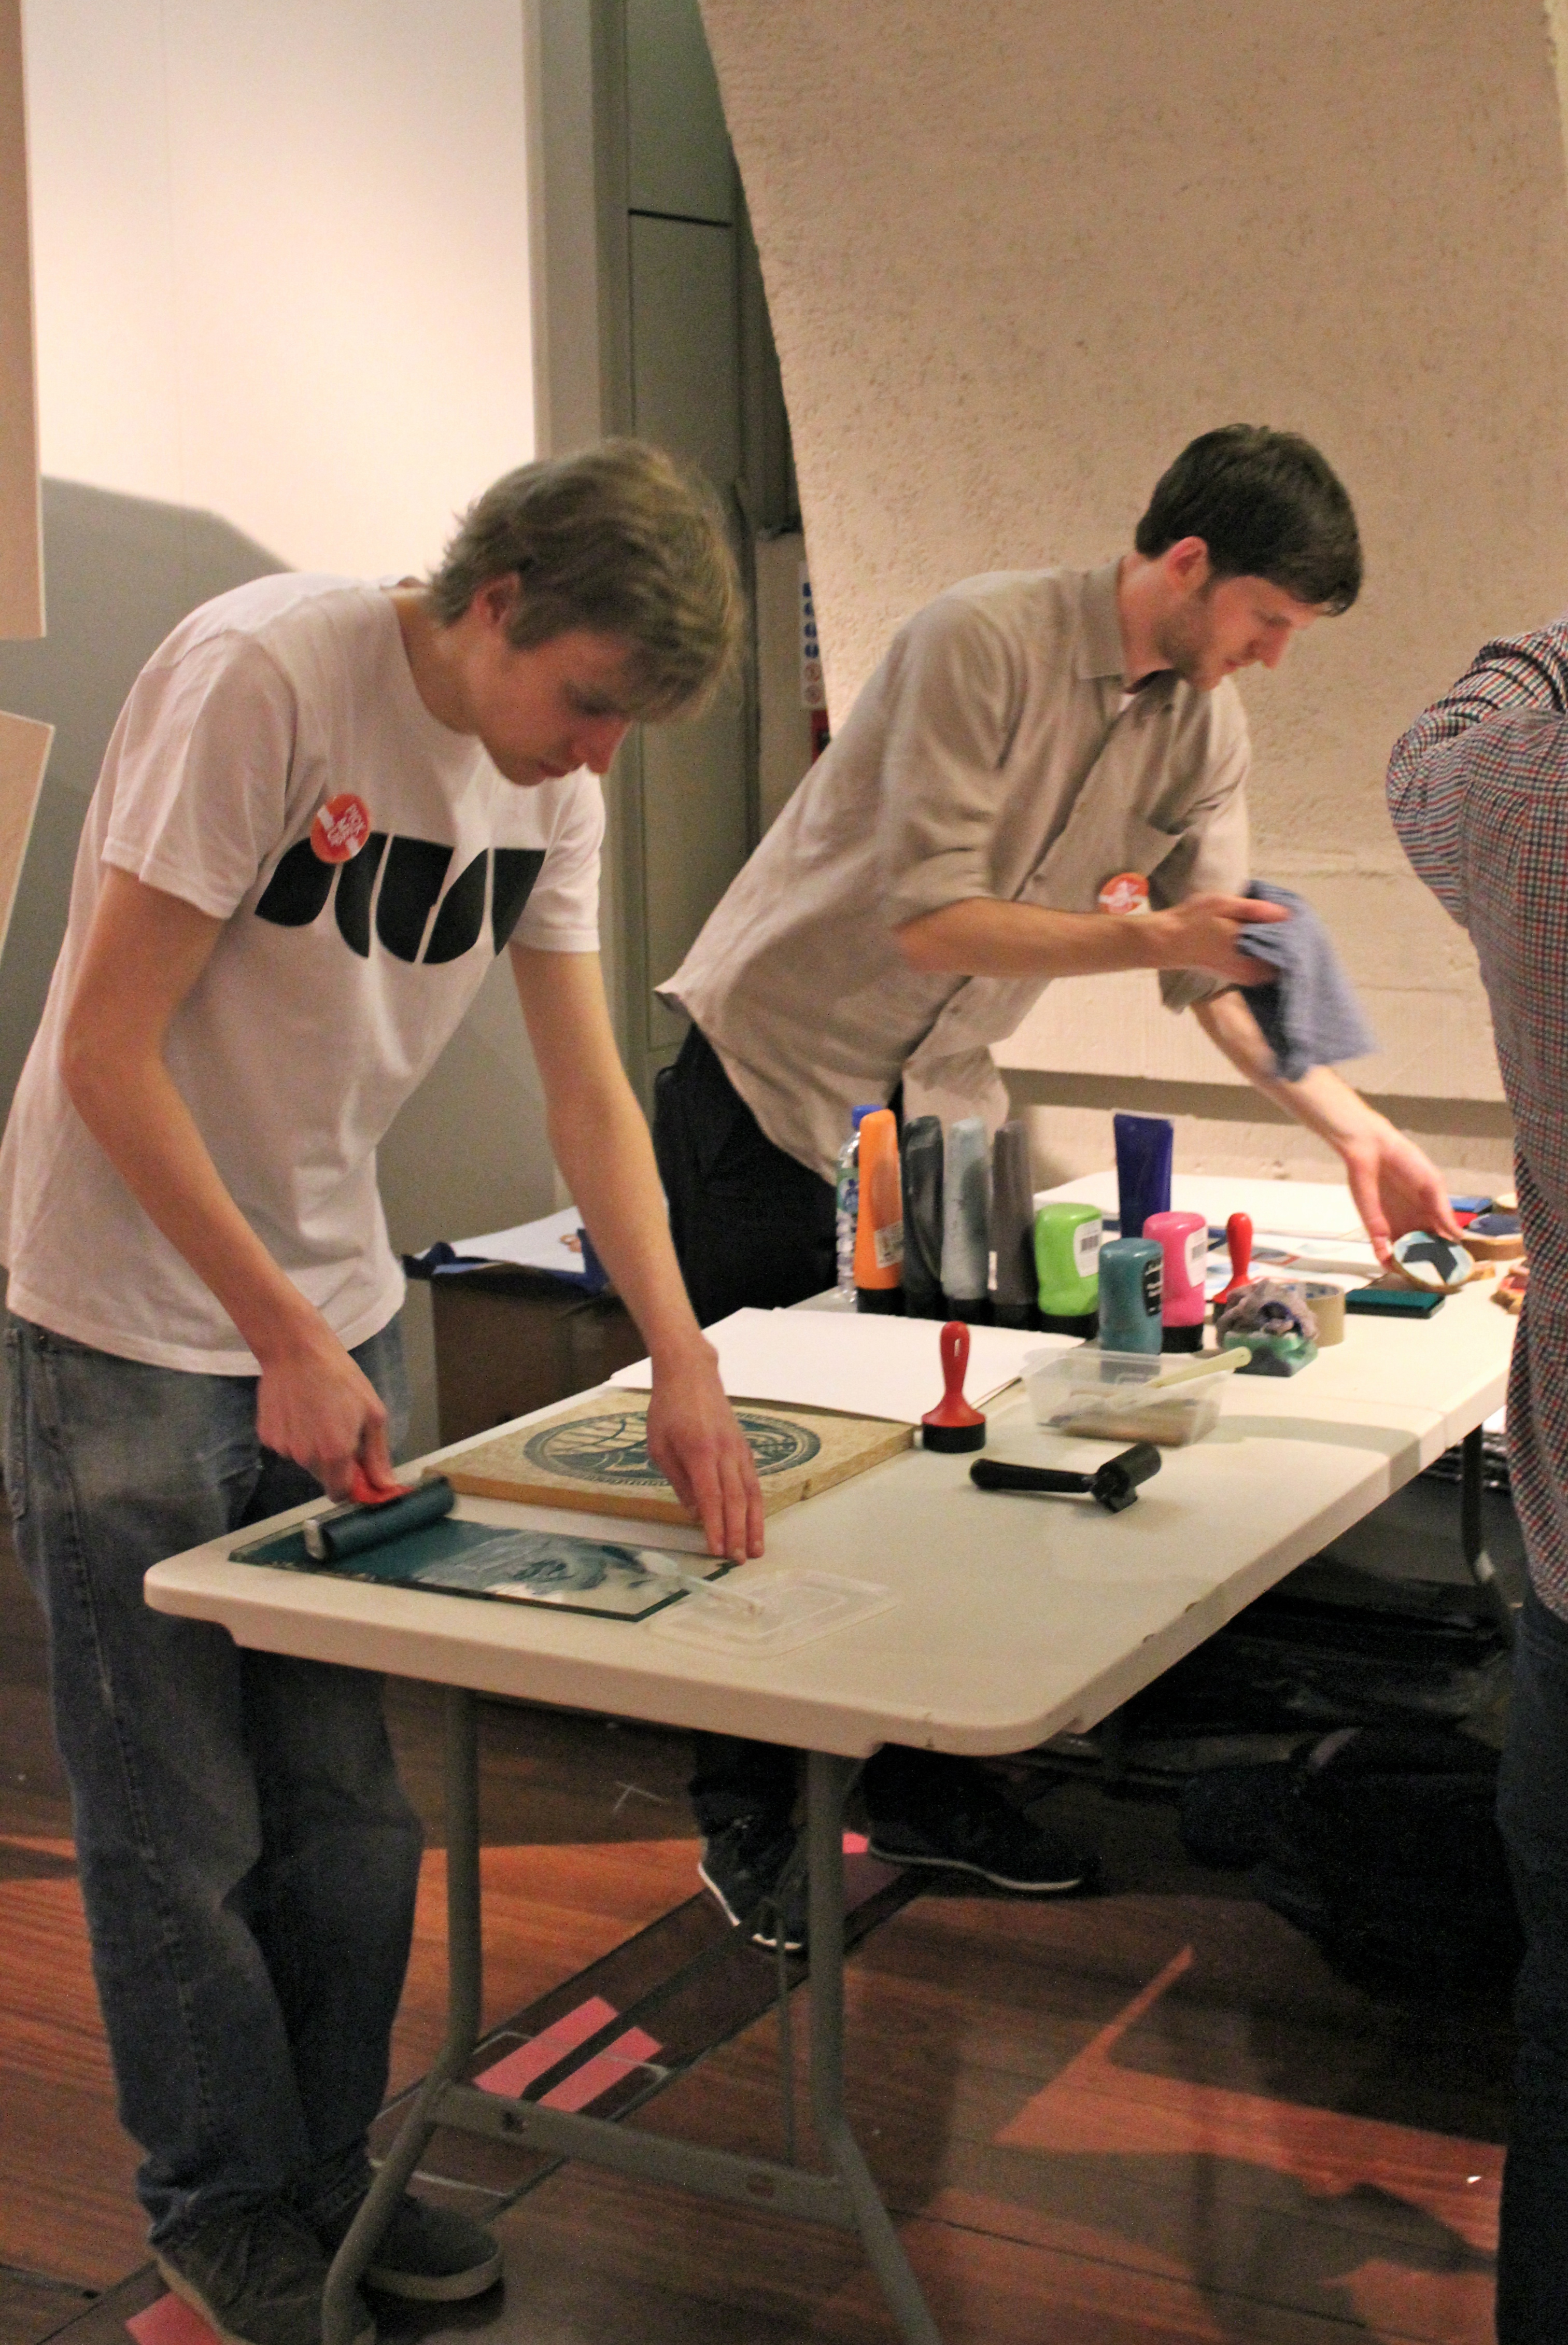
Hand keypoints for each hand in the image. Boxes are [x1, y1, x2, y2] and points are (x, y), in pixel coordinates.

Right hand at [254, 1314, 395, 1498]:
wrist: (296, 1350)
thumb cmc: (342, 1378)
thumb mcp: (372, 1413)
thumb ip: (378, 1455)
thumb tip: (385, 1487)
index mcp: (334, 1454)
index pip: (340, 1493)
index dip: (351, 1485)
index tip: (356, 1469)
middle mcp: (305, 1458)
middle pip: (322, 1476)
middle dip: (333, 1462)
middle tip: (338, 1429)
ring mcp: (282, 1447)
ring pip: (303, 1459)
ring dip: (312, 1446)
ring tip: (317, 1413)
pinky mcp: (265, 1436)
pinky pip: (285, 1445)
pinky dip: (293, 1434)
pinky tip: (298, 1409)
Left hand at [644, 1340, 764, 1563]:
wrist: (690, 1373)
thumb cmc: (667, 1409)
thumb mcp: (659, 1446)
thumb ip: (678, 1479)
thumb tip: (694, 1511)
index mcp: (699, 1452)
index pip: (710, 1497)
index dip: (715, 1526)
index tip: (717, 1551)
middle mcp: (724, 1453)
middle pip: (735, 1499)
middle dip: (738, 1532)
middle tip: (740, 1560)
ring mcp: (737, 1449)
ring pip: (751, 1491)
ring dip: (755, 1523)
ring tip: (758, 1549)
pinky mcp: (743, 1447)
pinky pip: (753, 1480)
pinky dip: (757, 1503)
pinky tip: (757, 1520)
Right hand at [1145, 892, 1287, 986]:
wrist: (1167, 942)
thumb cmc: (1193, 920)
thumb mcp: (1223, 904)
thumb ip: (1255, 910)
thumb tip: (1286, 914)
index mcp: (1250, 950)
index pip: (1287, 945)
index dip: (1295, 931)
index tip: (1299, 919)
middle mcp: (1251, 969)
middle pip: (1284, 958)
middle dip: (1290, 942)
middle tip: (1291, 923)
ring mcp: (1245, 977)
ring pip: (1275, 965)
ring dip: (1280, 950)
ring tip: (1280, 930)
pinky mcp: (1239, 977)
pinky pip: (1265, 970)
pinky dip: (1269, 957)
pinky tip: (1266, 941)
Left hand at [1337, 1122, 1462, 1266]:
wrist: (1373, 1151)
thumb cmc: (1408, 1162)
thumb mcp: (1432, 1184)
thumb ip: (1443, 1211)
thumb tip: (1459, 1236)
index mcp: (1431, 1213)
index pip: (1443, 1238)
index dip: (1450, 1252)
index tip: (1457, 1267)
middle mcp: (1415, 1224)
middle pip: (1425, 1251)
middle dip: (1430, 1264)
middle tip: (1437, 1277)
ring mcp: (1395, 1228)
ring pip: (1404, 1255)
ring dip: (1409, 1267)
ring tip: (1416, 1276)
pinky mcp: (1375, 1229)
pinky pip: (1381, 1251)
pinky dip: (1387, 1261)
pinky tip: (1394, 1266)